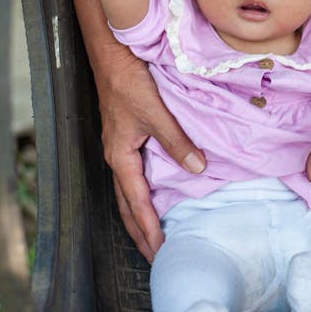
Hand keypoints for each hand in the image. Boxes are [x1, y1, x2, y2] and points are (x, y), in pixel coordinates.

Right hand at [96, 50, 205, 260]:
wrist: (112, 54)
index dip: (148, 229)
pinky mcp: (125, 138)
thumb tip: (198, 168)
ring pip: (128, 193)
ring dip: (139, 217)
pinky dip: (141, 196)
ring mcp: (119, 148)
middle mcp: (116, 157)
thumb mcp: (155, 112)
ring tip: (153, 237)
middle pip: (127, 206)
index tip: (160, 252)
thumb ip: (176, 141)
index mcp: (120, 156)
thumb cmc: (128, 81)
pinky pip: (132, 176)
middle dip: (140, 233)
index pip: (136, 203)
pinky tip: (153, 199)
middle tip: (156, 258)